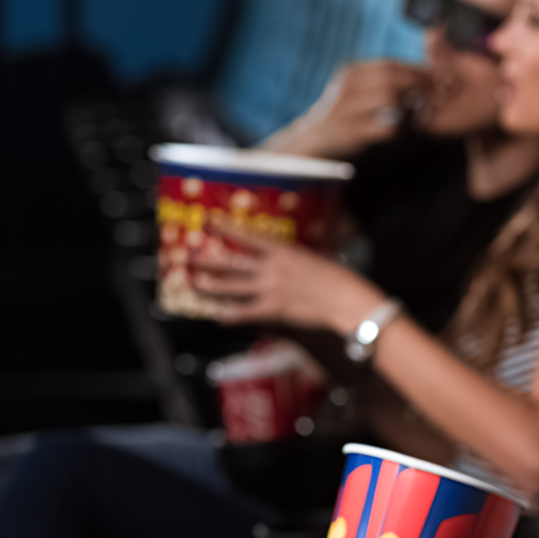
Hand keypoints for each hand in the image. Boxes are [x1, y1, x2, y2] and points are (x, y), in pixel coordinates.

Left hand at [191, 213, 385, 332]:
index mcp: (283, 251)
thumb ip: (297, 257)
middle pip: (232, 262)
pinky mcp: (275, 309)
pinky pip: (246, 312)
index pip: (247, 236)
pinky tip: (217, 316)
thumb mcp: (315, 258)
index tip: (209, 221)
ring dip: (210, 285)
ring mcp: (271, 289)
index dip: (225, 228)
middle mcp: (272, 268)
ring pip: (232, 286)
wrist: (348, 299)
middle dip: (209, 260)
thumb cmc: (339, 277)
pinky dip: (230, 315)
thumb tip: (288, 255)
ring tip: (193, 283)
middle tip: (190, 257)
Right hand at [262, 60, 429, 159]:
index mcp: (351, 72)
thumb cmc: (346, 110)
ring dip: (408, 103)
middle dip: (415, 82)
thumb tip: (415, 72)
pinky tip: (400, 129)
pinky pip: (386, 128)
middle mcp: (348, 86)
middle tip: (432, 92)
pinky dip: (398, 128)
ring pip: (388, 97)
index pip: (388, 64)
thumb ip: (380, 78)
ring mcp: (349, 109)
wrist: (318, 136)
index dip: (414, 69)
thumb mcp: (356, 86)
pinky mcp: (353, 132)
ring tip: (417, 109)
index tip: (432, 76)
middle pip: (390, 77)